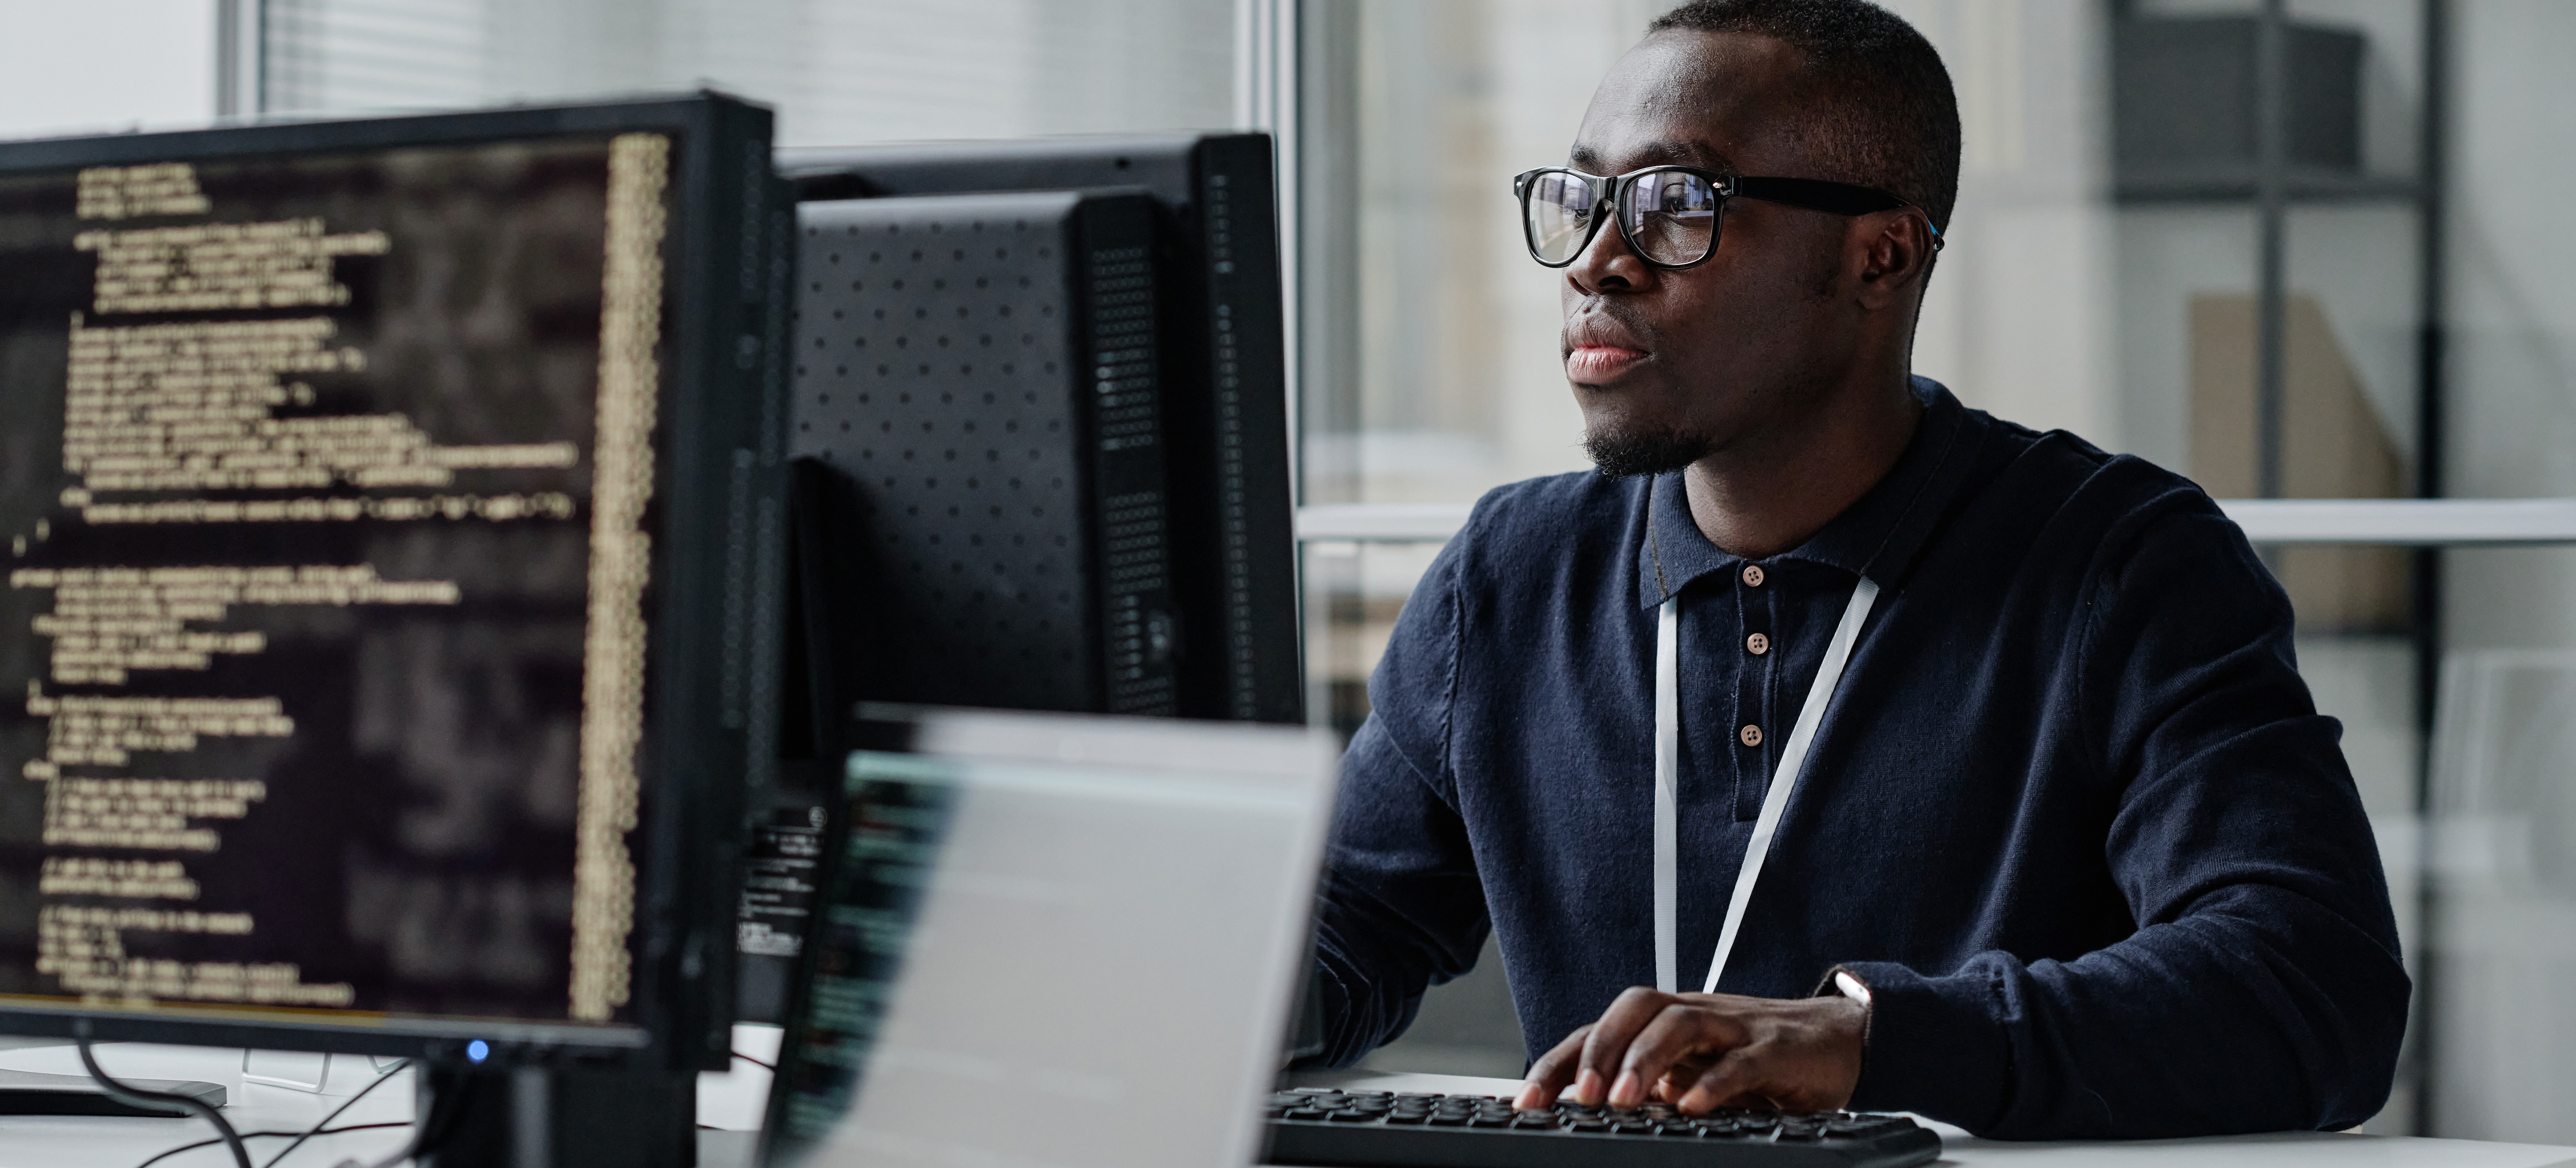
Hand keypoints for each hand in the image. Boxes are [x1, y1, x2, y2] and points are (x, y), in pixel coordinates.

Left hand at [1512, 987, 1864, 1114]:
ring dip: (1645, 1060)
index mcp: (1666, 1024)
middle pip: (1634, 1009)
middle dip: (1597, 1050)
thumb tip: (1588, 1116)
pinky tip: (1693, 1107)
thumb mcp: (1693, 1074)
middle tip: (1577, 1097)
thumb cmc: (1755, 1057)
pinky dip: (1714, 1083)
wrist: (1837, 1039)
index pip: (1600, 1031)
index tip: (1525, 1103)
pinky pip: (1741, 1061)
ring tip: (1623, 1101)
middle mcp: (1694, 1016)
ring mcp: (1735, 1028)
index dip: (1559, 1062)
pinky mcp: (1775, 1050)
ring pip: (1680, 1024)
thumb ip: (1650, 1088)